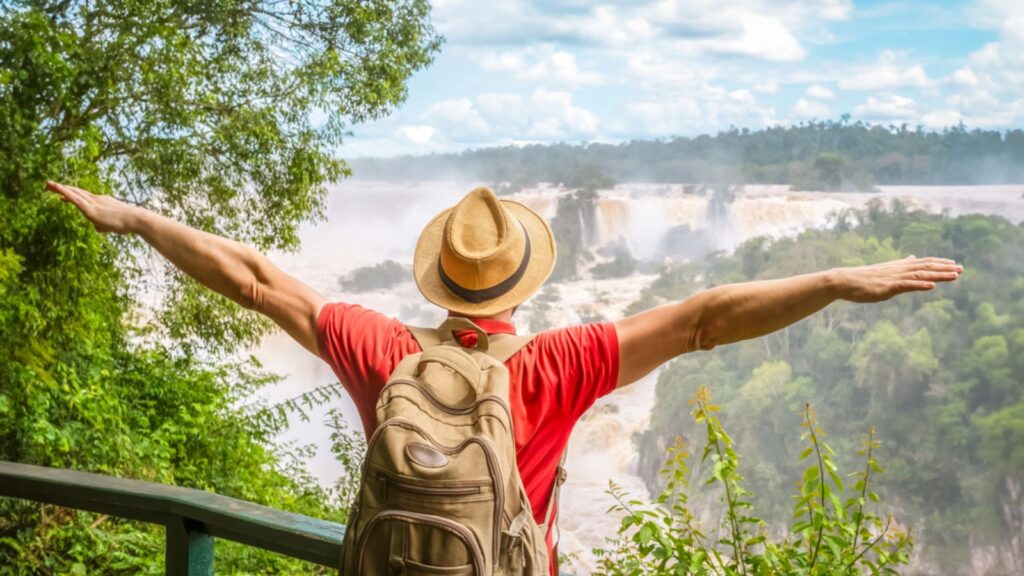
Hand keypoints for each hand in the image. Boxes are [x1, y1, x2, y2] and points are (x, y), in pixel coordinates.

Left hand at [46, 180, 141, 233]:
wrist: (135, 219)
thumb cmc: (128, 224)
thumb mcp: (112, 225)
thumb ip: (102, 225)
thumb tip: (97, 228)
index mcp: (102, 202)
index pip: (84, 197)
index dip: (72, 194)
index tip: (61, 193)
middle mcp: (97, 200)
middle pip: (76, 192)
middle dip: (62, 188)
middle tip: (49, 184)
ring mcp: (94, 203)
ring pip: (74, 193)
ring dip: (60, 188)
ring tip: (47, 184)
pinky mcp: (91, 210)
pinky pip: (76, 199)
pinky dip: (66, 193)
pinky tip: (57, 189)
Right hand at [836, 255, 962, 302]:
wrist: (844, 281)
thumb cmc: (862, 278)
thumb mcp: (884, 271)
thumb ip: (900, 266)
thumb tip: (912, 258)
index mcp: (898, 267)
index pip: (923, 263)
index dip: (939, 263)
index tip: (954, 264)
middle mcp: (899, 270)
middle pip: (926, 267)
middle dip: (945, 268)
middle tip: (962, 269)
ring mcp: (894, 278)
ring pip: (920, 275)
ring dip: (938, 275)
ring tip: (954, 276)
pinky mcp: (887, 287)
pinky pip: (907, 285)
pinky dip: (920, 285)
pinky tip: (932, 286)